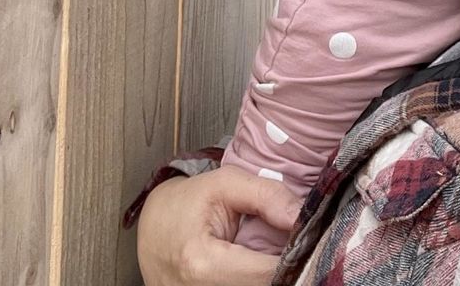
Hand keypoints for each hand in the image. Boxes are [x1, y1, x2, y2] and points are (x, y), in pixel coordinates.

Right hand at [135, 170, 301, 285]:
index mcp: (203, 264)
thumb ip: (267, 196)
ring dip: (270, 277)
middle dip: (284, 271)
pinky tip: (259, 268)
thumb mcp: (225, 185)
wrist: (153, 227)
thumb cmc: (187, 203)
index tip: (306, 240)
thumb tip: (303, 216)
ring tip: (274, 256)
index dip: (292, 257)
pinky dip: (255, 281)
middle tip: (294, 247)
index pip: (266, 274)